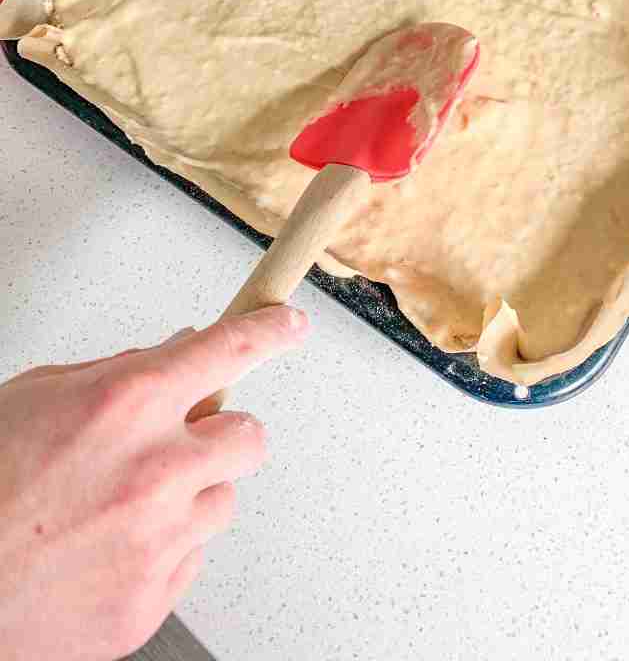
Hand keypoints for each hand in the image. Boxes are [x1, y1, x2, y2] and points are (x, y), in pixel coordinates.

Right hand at [0, 305, 308, 660]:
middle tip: (185, 445)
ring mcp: (157, 541)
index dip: (270, 331)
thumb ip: (121, 371)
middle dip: (224, 436)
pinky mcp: (150, 600)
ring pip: (221, 502)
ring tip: (124, 508)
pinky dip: (162, 550)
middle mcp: (155, 469)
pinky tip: (110, 549)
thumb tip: (179, 351)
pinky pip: (190, 560)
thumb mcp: (40, 394)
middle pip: (250, 438)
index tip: (290, 326)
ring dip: (189, 498)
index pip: (230, 348)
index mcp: (127, 403)